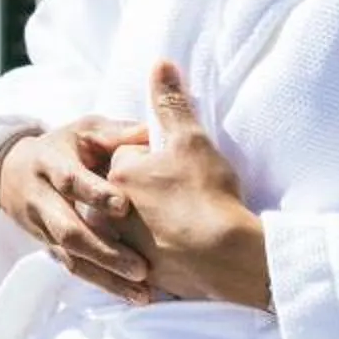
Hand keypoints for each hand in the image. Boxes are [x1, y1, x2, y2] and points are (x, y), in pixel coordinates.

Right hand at [0, 115, 155, 303]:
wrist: (12, 172)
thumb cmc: (63, 147)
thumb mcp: (83, 130)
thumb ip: (116, 133)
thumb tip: (153, 132)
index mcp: (49, 163)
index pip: (69, 181)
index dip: (93, 193)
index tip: (123, 205)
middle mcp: (41, 199)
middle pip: (68, 230)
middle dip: (104, 250)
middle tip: (140, 267)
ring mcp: (42, 228)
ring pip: (71, 257)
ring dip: (106, 277)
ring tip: (140, 291)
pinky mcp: (48, 247)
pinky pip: (73, 269)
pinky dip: (102, 284)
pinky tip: (131, 296)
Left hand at [103, 63, 272, 309]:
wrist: (227, 258)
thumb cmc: (208, 194)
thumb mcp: (192, 139)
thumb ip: (171, 102)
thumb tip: (160, 64)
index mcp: (118, 174)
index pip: (125, 155)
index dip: (151, 157)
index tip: (174, 165)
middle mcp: (110, 212)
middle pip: (121, 192)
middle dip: (142, 191)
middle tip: (180, 194)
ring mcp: (124, 246)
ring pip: (127, 227)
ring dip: (144, 225)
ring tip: (178, 223)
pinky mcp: (141, 274)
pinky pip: (141, 258)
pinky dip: (154, 255)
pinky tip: (177, 252)